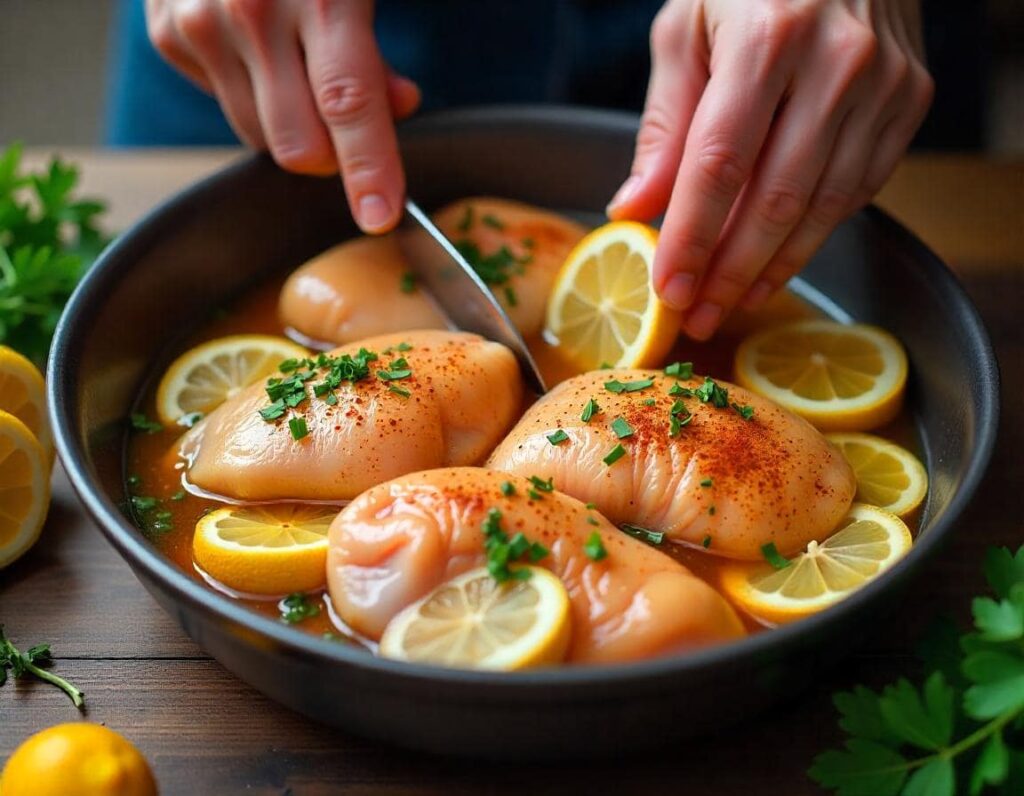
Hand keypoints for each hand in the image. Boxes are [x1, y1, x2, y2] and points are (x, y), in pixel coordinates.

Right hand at [146, 0, 419, 233]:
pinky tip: (256, 47)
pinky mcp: (167, 35)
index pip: (348, 103)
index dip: (369, 168)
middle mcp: (249, 14)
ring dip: (290, 124)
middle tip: (346, 124)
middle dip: (330, 155)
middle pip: (297, 146)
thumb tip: (398, 107)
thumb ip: (376, 49)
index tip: (379, 217)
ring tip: (297, 66)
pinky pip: (224, 105)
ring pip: (257, 139)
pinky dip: (251, 93)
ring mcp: (199, 25)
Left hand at [609, 0, 932, 338]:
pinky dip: (813, 235)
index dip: (691, 237)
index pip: (720, 163)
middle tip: (696, 316)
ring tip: (730, 303)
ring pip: (822, 206)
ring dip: (772, 268)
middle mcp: (838, 62)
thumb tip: (635, 210)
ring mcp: (885, 84)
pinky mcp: (909, 101)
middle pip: (776, 198)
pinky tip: (776, 263)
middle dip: (730, 272)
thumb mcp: (687, 31)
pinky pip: (858, 189)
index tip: (667, 290)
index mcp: (769, 35)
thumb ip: (664, 124)